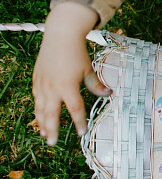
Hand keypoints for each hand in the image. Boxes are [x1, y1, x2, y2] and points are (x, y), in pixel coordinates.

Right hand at [32, 2, 109, 144]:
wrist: (60, 35)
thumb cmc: (76, 52)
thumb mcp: (88, 69)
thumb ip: (96, 84)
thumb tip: (108, 94)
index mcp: (68, 86)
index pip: (75, 109)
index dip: (79, 122)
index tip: (81, 132)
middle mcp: (52, 88)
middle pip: (51, 115)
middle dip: (52, 130)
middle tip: (52, 143)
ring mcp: (42, 84)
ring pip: (40, 109)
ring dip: (42, 123)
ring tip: (44, 134)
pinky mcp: (36, 80)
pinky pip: (36, 99)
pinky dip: (37, 110)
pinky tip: (39, 116)